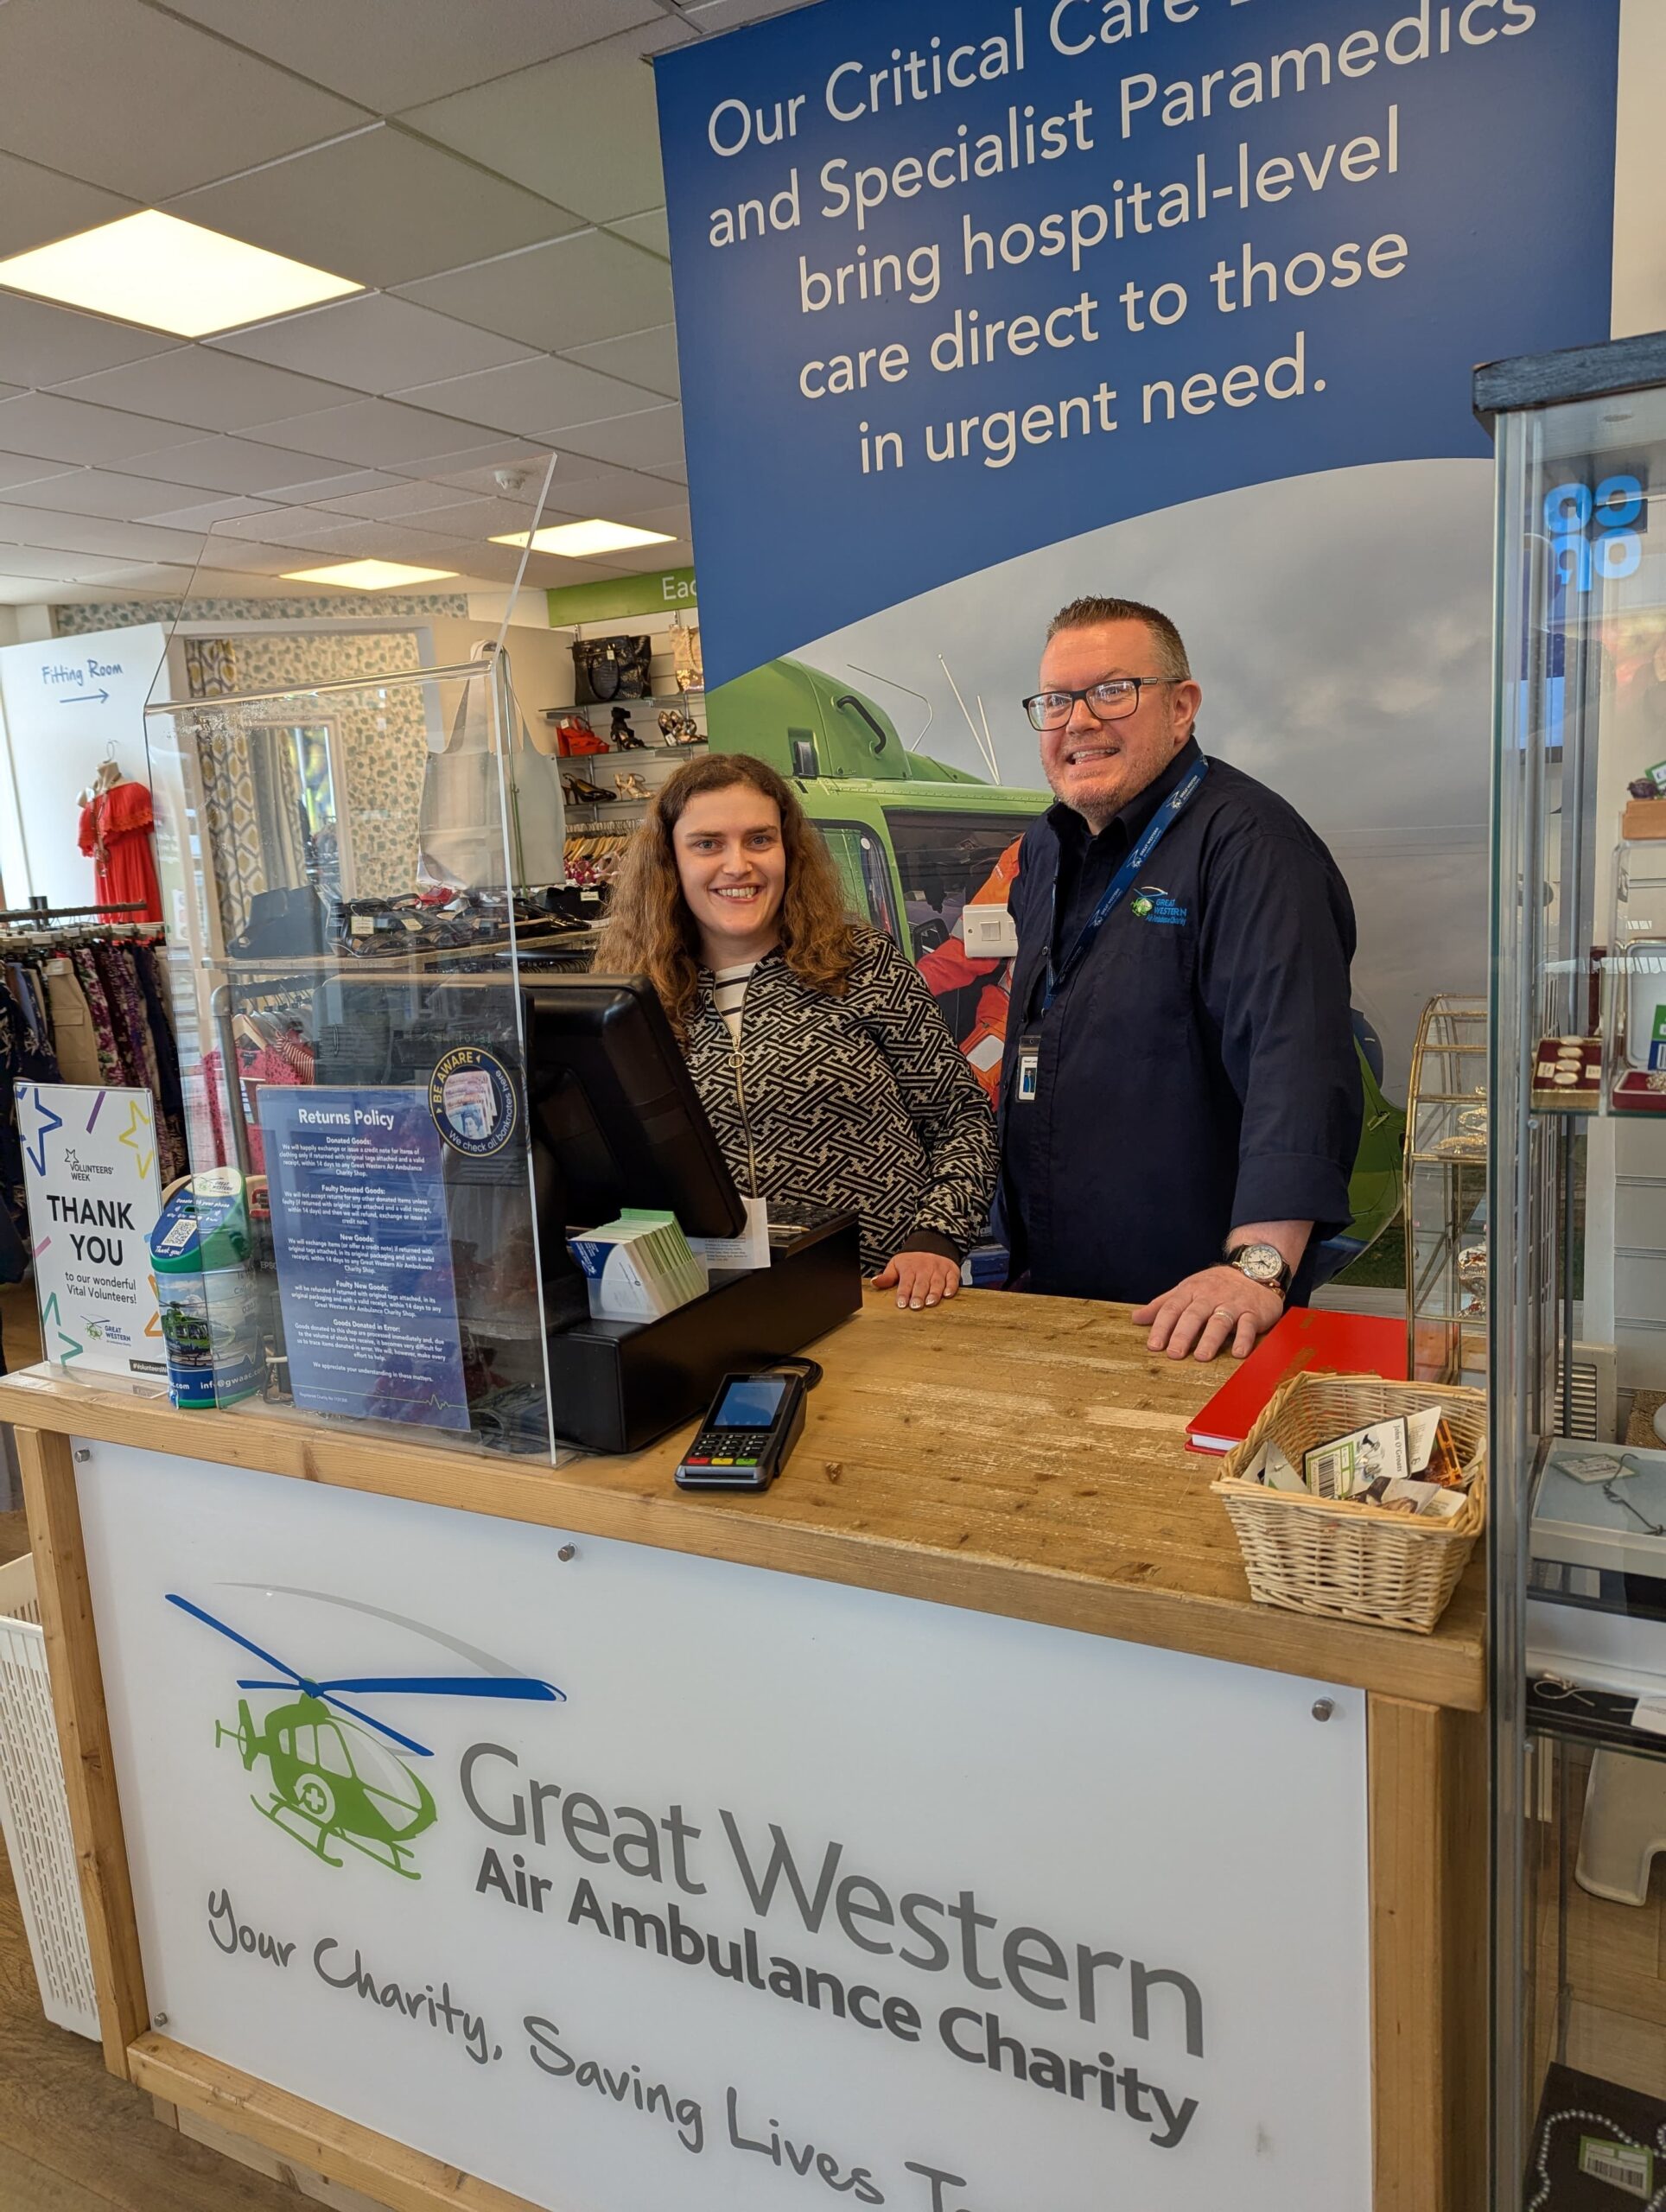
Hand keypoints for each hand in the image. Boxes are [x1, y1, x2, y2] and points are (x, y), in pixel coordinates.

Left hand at [868, 1250, 961, 1309]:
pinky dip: (951, 1287)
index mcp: (910, 1268)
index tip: (901, 1304)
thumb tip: (875, 1282)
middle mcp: (925, 1269)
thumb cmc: (912, 1260)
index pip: (905, 1283)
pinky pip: (952, 1279)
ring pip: (937, 1282)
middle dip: (918, 1295)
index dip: (903, 1293)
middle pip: (921, 1284)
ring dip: (934, 1293)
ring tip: (930, 1303)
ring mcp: (939, 1269)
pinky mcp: (951, 1270)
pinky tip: (948, 1294)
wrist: (933, 1242)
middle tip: (916, 1306)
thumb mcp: (896, 1264)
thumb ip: (887, 1276)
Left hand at [1131, 1265, 1282, 1361]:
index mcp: (1190, 1291)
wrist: (1254, 1267)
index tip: (1154, 1346)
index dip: (1162, 1327)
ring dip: (1210, 1339)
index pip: (1172, 1308)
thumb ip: (1162, 1305)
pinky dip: (1244, 1339)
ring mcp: (1233, 1304)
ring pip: (1220, 1321)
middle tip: (1174, 1354)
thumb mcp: (1187, 1289)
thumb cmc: (1215, 1284)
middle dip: (1182, 1335)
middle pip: (1194, 1315)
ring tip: (1201, 1356)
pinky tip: (1238, 1353)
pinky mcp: (1253, 1312)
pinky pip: (1249, 1326)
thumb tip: (1135, 1318)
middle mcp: (1210, 1297)